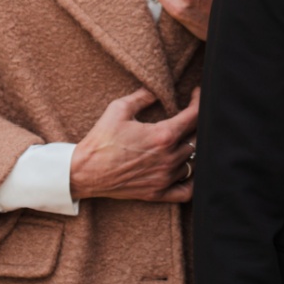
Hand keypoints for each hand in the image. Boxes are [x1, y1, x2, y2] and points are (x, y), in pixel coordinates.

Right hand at [70, 87, 198, 202]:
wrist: (83, 171)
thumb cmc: (100, 140)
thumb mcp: (119, 109)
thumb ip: (143, 96)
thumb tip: (158, 89)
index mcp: (163, 136)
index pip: (195, 116)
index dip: (199, 101)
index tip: (196, 94)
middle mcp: (169, 158)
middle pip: (197, 139)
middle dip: (194, 124)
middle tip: (187, 117)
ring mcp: (165, 178)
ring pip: (193, 162)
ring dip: (190, 149)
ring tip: (182, 140)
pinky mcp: (158, 193)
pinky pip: (187, 191)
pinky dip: (192, 180)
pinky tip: (186, 169)